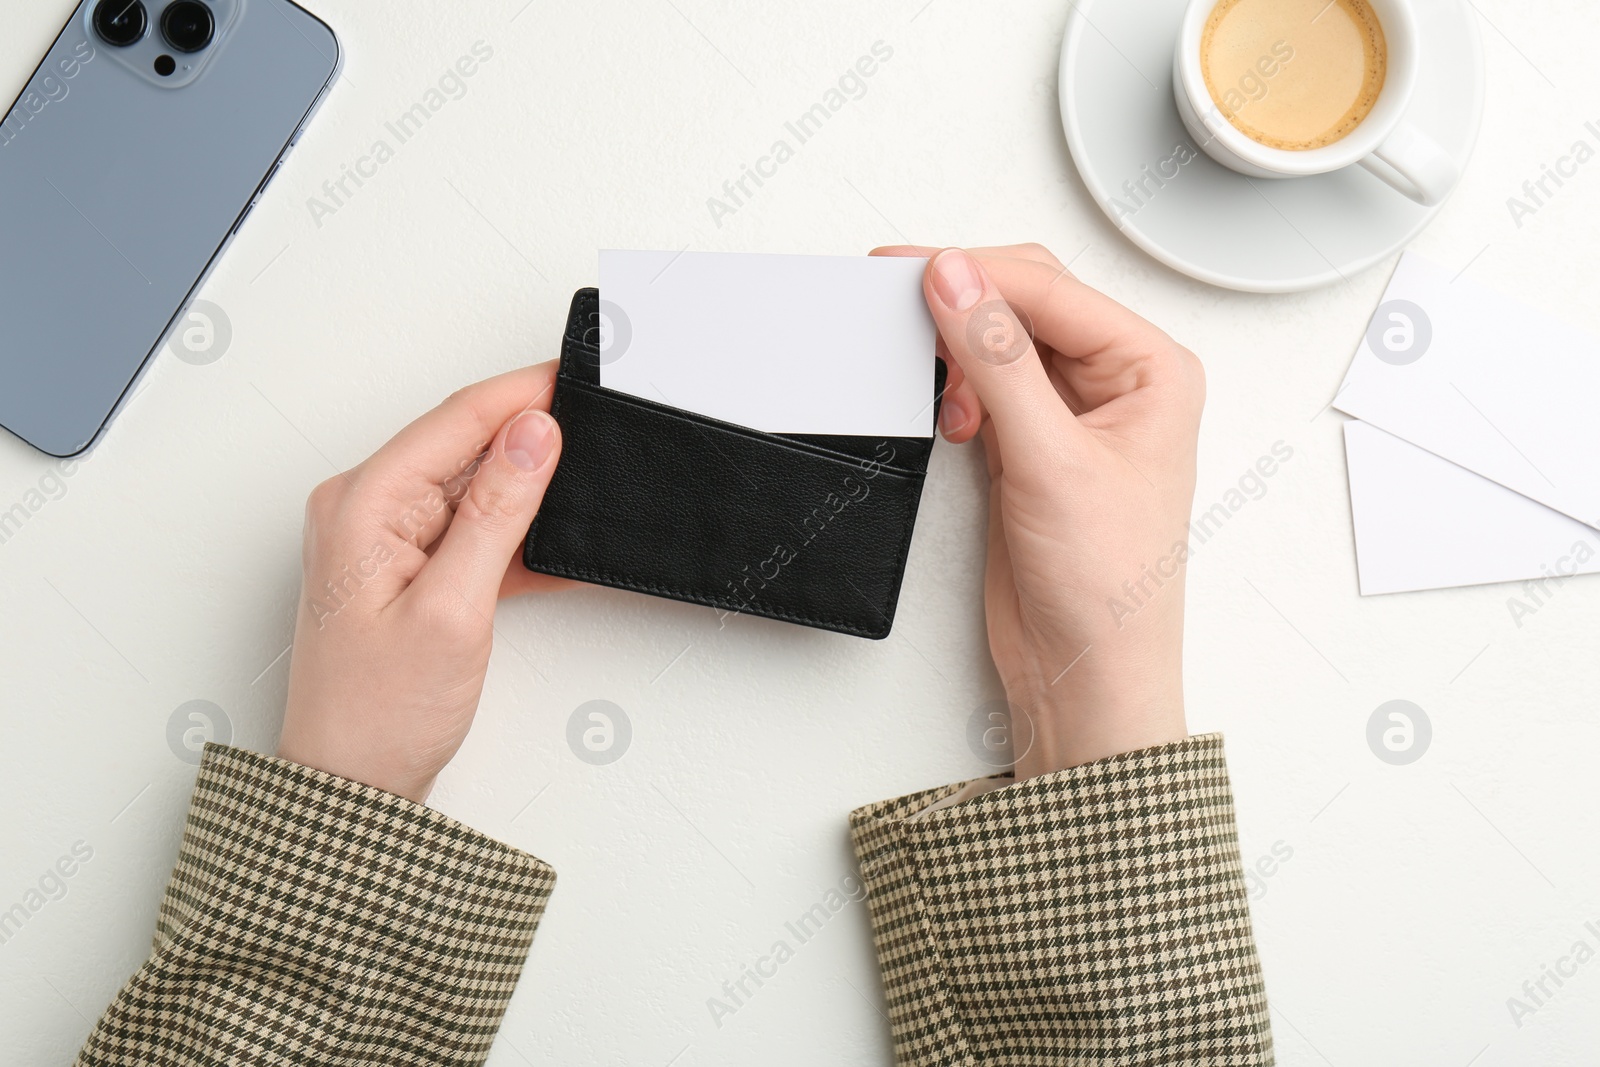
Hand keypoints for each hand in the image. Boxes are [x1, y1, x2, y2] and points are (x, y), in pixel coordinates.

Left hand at [276, 364, 565, 802]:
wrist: (351, 788)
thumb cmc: (377, 714)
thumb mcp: (454, 607)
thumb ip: (496, 512)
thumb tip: (532, 435)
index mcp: (362, 503)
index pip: (456, 420)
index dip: (524, 394)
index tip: (578, 377)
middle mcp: (365, 509)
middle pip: (464, 445)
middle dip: (531, 439)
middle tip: (597, 433)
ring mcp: (384, 539)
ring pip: (473, 487)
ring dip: (527, 493)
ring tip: (584, 492)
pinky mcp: (406, 569)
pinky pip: (471, 531)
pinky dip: (515, 540)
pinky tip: (556, 552)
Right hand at [874, 244, 1204, 778]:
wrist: (1085, 673)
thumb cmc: (1109, 587)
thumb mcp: (1052, 461)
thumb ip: (999, 363)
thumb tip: (958, 282)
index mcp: (1151, 370)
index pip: (1053, 291)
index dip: (980, 273)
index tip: (913, 271)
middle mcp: (1116, 383)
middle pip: (1025, 304)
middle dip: (964, 305)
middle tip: (898, 302)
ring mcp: (1069, 415)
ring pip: (997, 344)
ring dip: (958, 356)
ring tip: (942, 392)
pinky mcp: (1029, 446)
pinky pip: (983, 386)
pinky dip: (955, 391)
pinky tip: (949, 416)